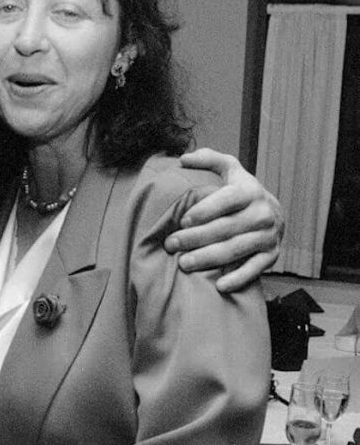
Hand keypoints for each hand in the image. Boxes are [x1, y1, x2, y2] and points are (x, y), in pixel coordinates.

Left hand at [164, 148, 283, 292]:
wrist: (274, 214)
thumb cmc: (241, 192)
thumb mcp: (230, 169)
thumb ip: (208, 159)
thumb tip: (183, 158)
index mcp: (249, 191)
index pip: (226, 200)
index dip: (205, 210)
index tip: (183, 220)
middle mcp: (262, 213)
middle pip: (226, 228)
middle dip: (196, 238)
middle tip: (171, 244)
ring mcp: (268, 236)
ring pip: (235, 249)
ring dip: (208, 258)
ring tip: (183, 264)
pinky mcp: (272, 255)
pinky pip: (254, 269)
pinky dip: (238, 278)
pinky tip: (219, 285)